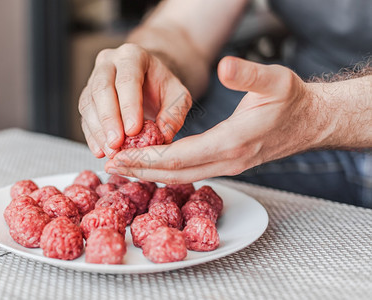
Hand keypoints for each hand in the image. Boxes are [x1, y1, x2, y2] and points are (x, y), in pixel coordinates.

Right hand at [78, 43, 191, 157]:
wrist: (149, 80)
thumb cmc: (162, 86)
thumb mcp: (178, 96)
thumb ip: (174, 113)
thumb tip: (163, 136)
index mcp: (132, 56)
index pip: (128, 79)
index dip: (129, 106)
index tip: (133, 130)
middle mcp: (108, 63)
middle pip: (102, 89)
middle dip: (109, 119)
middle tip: (117, 143)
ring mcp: (93, 79)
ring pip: (88, 104)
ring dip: (98, 131)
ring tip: (111, 151)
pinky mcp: (87, 98)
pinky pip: (84, 117)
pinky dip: (92, 136)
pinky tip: (100, 150)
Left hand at [104, 56, 329, 182]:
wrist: (310, 122)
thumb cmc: (293, 101)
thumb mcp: (275, 80)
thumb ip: (248, 75)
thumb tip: (224, 67)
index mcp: (233, 141)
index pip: (181, 156)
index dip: (148, 156)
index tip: (121, 154)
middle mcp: (228, 160)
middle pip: (175, 173)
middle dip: (140, 170)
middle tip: (110, 167)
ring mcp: (228, 165)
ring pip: (182, 176)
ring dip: (151, 172)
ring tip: (123, 167)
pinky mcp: (228, 164)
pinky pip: (191, 172)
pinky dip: (167, 170)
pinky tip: (152, 164)